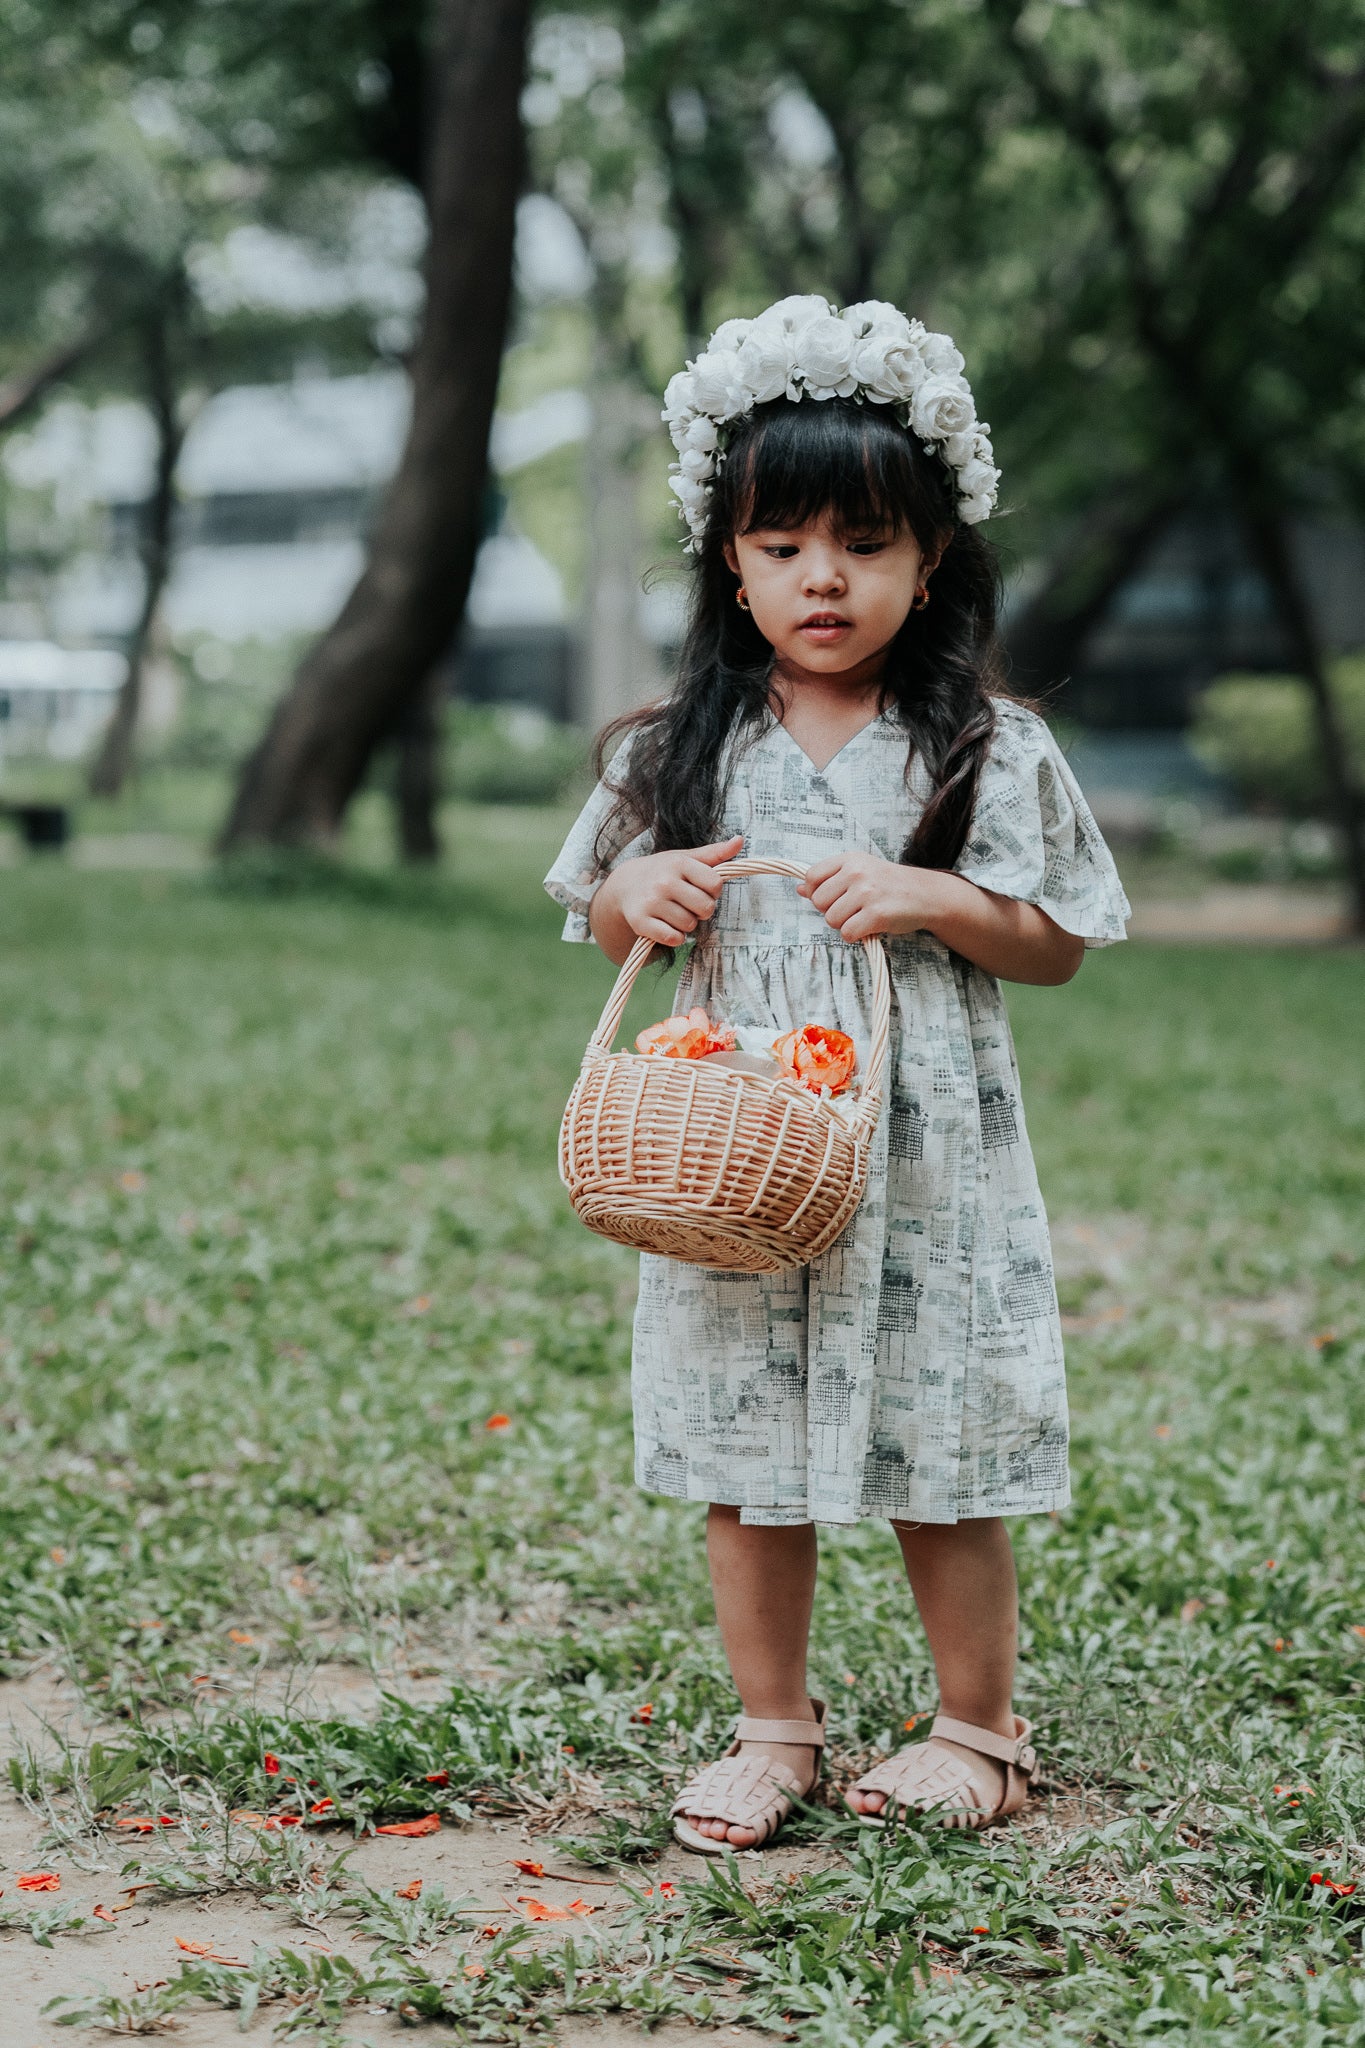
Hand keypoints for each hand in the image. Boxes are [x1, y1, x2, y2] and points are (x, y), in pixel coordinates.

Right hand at [608, 835, 744, 947]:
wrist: (625, 886)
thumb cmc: (663, 872)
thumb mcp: (686, 859)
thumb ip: (715, 853)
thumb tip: (740, 840)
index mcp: (679, 863)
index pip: (715, 884)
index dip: (712, 891)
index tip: (701, 889)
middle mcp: (664, 881)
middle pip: (706, 908)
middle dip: (702, 910)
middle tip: (688, 904)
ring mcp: (651, 902)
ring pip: (690, 925)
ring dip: (686, 924)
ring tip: (674, 913)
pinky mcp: (641, 922)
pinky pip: (673, 938)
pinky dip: (674, 937)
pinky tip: (666, 925)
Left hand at [799, 849, 948, 941]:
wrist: (926, 894)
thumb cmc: (889, 884)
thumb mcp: (860, 871)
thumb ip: (830, 878)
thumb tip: (799, 889)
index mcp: (850, 859)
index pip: (812, 877)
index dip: (814, 893)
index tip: (829, 899)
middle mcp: (857, 873)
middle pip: (819, 902)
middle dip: (831, 911)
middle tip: (852, 909)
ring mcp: (867, 893)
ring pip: (831, 920)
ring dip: (844, 924)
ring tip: (862, 916)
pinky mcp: (877, 914)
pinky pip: (847, 933)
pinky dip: (855, 935)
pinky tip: (868, 927)